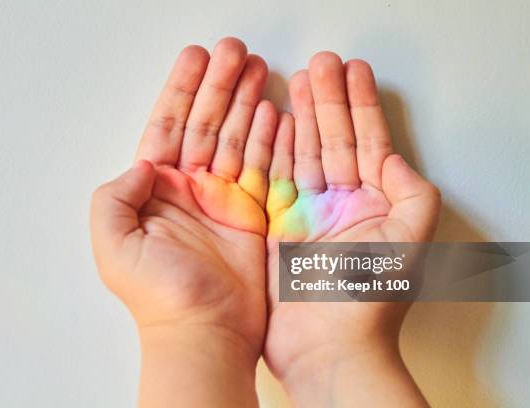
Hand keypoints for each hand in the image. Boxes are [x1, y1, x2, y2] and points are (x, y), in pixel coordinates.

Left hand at [90, 38, 276, 406]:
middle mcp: (189, 190)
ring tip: (259, 69)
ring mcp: (223, 200)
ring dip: (247, 103)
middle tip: (236, 50)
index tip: (198, 58)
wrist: (204, 333)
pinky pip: (264, 167)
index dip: (182, 91)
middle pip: (206, 124)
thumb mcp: (114, 244)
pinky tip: (276, 112)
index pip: (168, 127)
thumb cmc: (159, 295)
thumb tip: (144, 164)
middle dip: (220, 85)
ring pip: (237, 138)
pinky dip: (271, 139)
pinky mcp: (253, 214)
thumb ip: (116, 195)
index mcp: (155, 191)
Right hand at [264, 52, 439, 406]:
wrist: (327, 349)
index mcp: (374, 205)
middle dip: (327, 100)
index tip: (352, 70)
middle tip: (319, 63)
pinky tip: (272, 125)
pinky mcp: (277, 229)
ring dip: (300, 117)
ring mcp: (307, 216)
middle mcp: (341, 206)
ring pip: (302, 154)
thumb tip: (391, 157)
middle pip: (332, 140)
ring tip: (296, 82)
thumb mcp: (408, 241)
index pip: (367, 141)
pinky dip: (273, 151)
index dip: (360, 104)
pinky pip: (274, 180)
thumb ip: (411, 192)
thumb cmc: (368, 301)